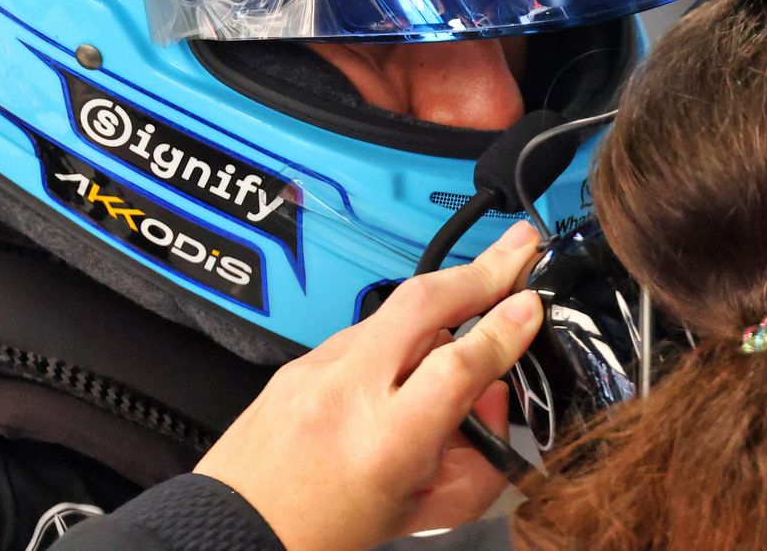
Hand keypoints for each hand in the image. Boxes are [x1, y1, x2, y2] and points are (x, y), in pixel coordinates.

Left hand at [197, 218, 544, 550]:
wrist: (236, 529)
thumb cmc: (325, 531)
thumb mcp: (423, 511)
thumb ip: (475, 457)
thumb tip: (497, 394)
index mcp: (385, 443)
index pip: (456, 366)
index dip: (501, 331)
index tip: (530, 305)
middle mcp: (347, 393)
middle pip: (421, 304)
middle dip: (480, 269)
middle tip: (521, 245)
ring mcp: (317, 368)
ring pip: (393, 312)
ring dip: (444, 293)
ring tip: (486, 281)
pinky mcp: (299, 360)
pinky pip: (364, 330)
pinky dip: (401, 329)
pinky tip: (420, 340)